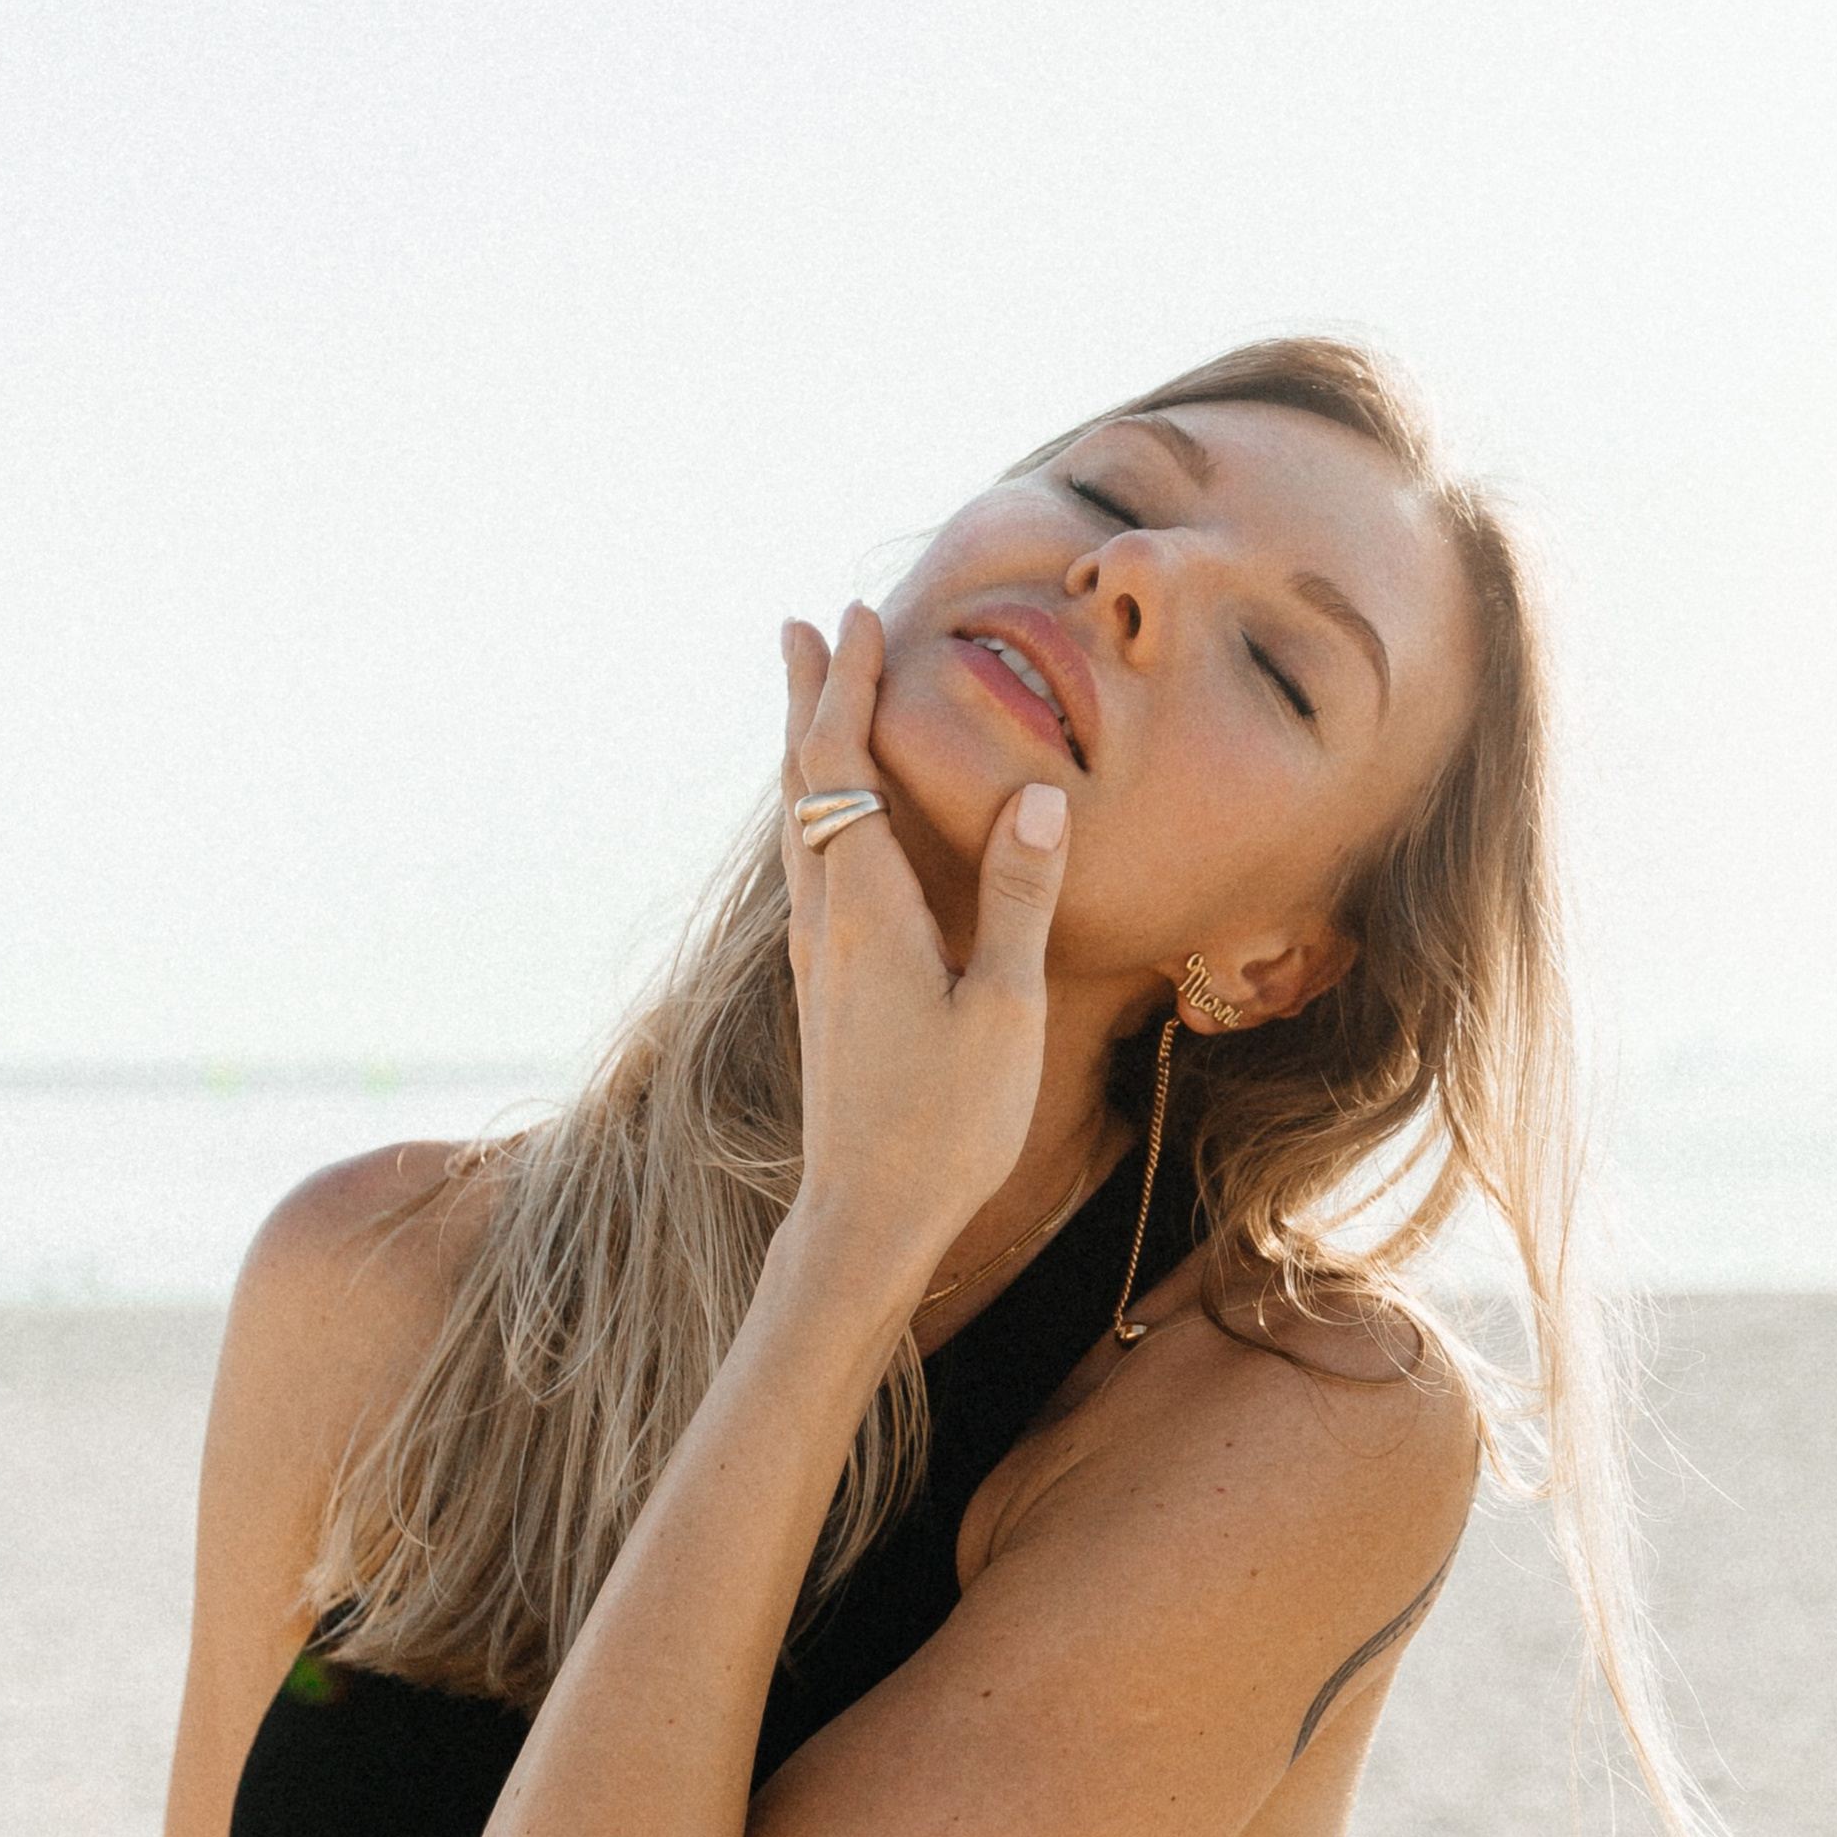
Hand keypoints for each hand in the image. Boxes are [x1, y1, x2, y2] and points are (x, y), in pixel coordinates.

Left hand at [777, 606, 1071, 1288]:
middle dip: (805, 698)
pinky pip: (809, 865)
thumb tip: (1039, 798)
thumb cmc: (946, 1123)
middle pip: (800, 782)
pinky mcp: (824, 985)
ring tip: (810, 697)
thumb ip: (1018, 900)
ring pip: (798, 824)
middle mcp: (825, 920)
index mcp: (867, 911)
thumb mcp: (1005, 1010)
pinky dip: (817, 807)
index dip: (845, 688)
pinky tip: (832, 821)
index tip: (856, 619)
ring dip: (803, 749)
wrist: (865, 1216)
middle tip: (802, 626)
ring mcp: (817, 954)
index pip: (841, 767)